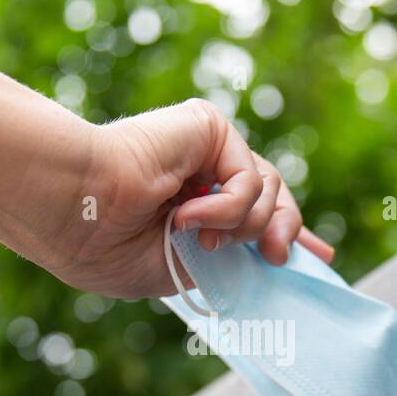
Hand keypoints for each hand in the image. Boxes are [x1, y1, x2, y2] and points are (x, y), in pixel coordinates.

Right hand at [35, 99, 334, 298]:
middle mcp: (198, 174)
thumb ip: (226, 259)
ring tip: (198, 237)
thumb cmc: (106, 246)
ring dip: (241, 227)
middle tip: (273, 256)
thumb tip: (276, 255)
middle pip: (272, 199)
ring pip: (269, 191)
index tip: (319, 258)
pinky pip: (250, 178)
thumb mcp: (179, 268)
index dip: (284, 234)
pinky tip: (187, 217)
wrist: (77, 212)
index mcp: (186, 207)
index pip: (249, 215)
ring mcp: (203, 149)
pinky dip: (228, 208)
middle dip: (284, 231)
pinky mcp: (207, 127)